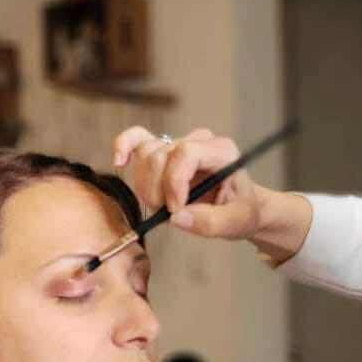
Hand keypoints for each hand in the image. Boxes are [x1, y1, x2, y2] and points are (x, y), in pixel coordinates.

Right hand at [111, 125, 311, 256]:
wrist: (240, 206)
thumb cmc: (241, 211)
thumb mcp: (237, 223)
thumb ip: (211, 223)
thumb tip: (177, 218)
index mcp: (222, 151)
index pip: (186, 153)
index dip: (174, 183)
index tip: (177, 211)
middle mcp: (199, 141)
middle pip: (160, 156)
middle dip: (158, 191)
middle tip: (170, 214)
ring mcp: (179, 143)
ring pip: (146, 154)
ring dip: (146, 185)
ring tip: (162, 205)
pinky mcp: (164, 151)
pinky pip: (137, 139)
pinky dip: (125, 147)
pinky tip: (120, 161)